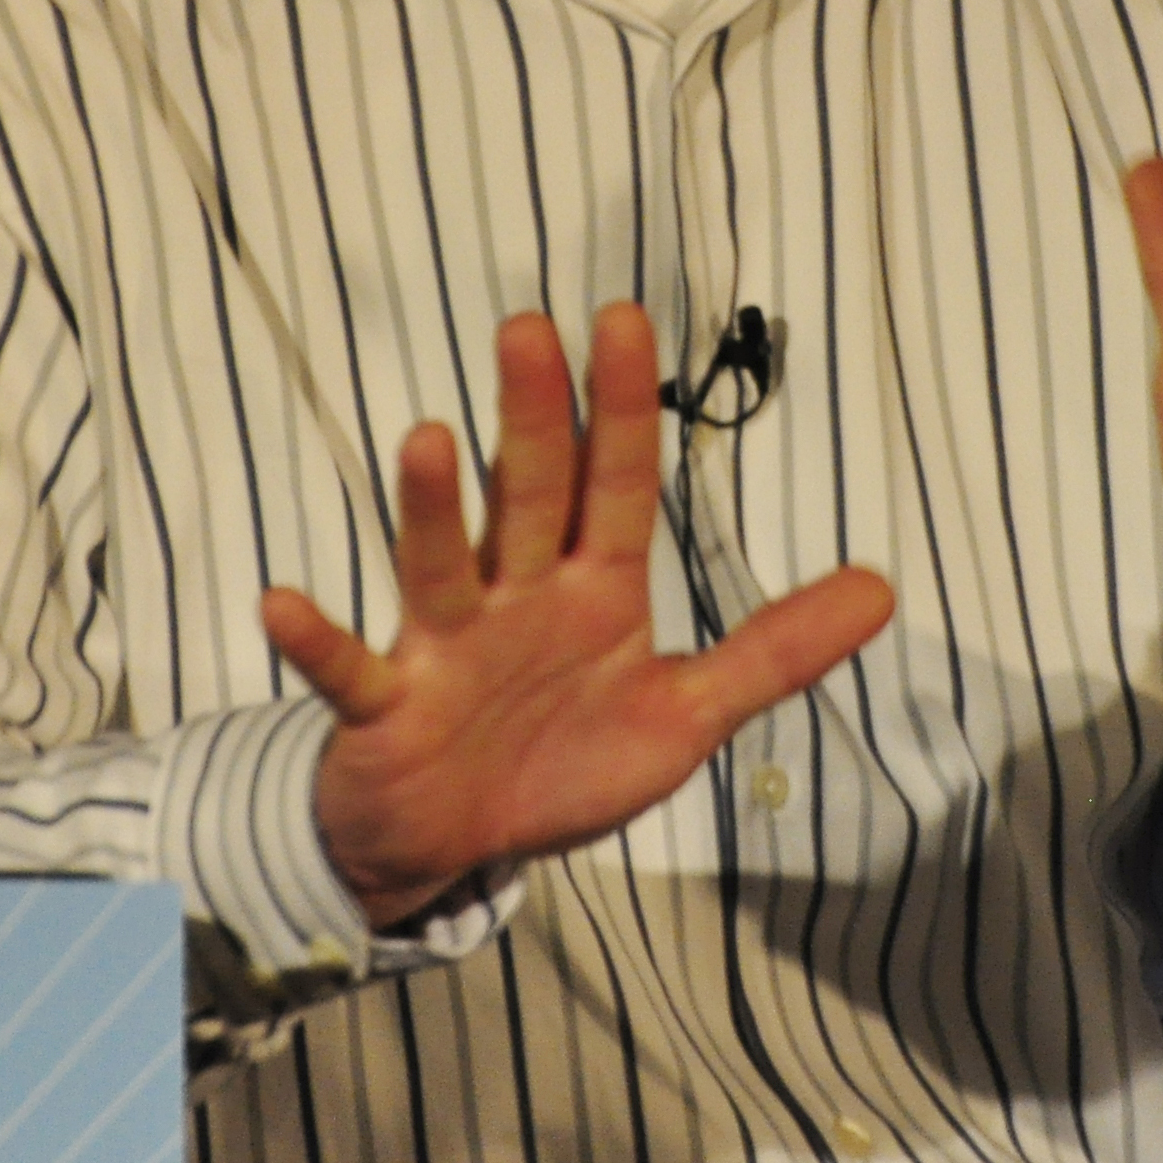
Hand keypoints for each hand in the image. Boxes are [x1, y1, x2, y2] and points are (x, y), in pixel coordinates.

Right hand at [261, 302, 894, 929]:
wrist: (453, 845)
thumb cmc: (561, 759)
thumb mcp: (685, 714)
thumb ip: (776, 652)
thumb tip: (883, 590)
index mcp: (590, 590)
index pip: (615, 485)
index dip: (621, 408)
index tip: (623, 317)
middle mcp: (515, 596)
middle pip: (529, 497)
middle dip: (533, 419)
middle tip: (530, 327)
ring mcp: (445, 647)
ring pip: (440, 565)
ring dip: (431, 508)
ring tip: (428, 438)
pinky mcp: (386, 708)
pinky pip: (349, 673)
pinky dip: (315, 643)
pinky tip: (279, 602)